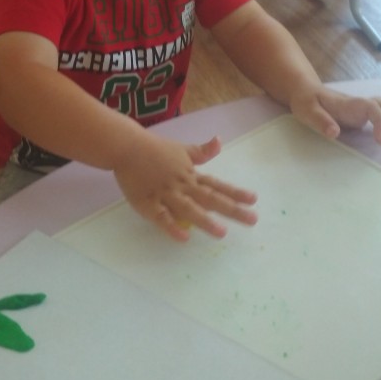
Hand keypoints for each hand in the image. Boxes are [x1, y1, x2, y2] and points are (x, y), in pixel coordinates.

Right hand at [114, 135, 257, 241]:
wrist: (126, 147)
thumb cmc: (154, 149)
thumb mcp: (181, 149)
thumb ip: (201, 151)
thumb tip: (220, 141)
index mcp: (190, 174)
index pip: (216, 184)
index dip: (235, 192)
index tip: (254, 200)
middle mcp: (182, 185)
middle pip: (210, 198)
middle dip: (232, 209)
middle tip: (252, 220)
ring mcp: (166, 194)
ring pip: (188, 208)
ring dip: (205, 220)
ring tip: (221, 233)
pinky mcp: (148, 203)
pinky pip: (161, 217)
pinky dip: (172, 227)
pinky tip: (184, 237)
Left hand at [289, 87, 380, 144]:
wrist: (304, 90)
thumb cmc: (305, 100)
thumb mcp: (307, 111)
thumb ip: (320, 121)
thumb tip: (335, 134)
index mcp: (347, 104)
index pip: (372, 106)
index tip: (380, 140)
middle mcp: (357, 105)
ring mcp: (358, 110)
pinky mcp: (357, 116)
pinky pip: (376, 117)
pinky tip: (376, 139)